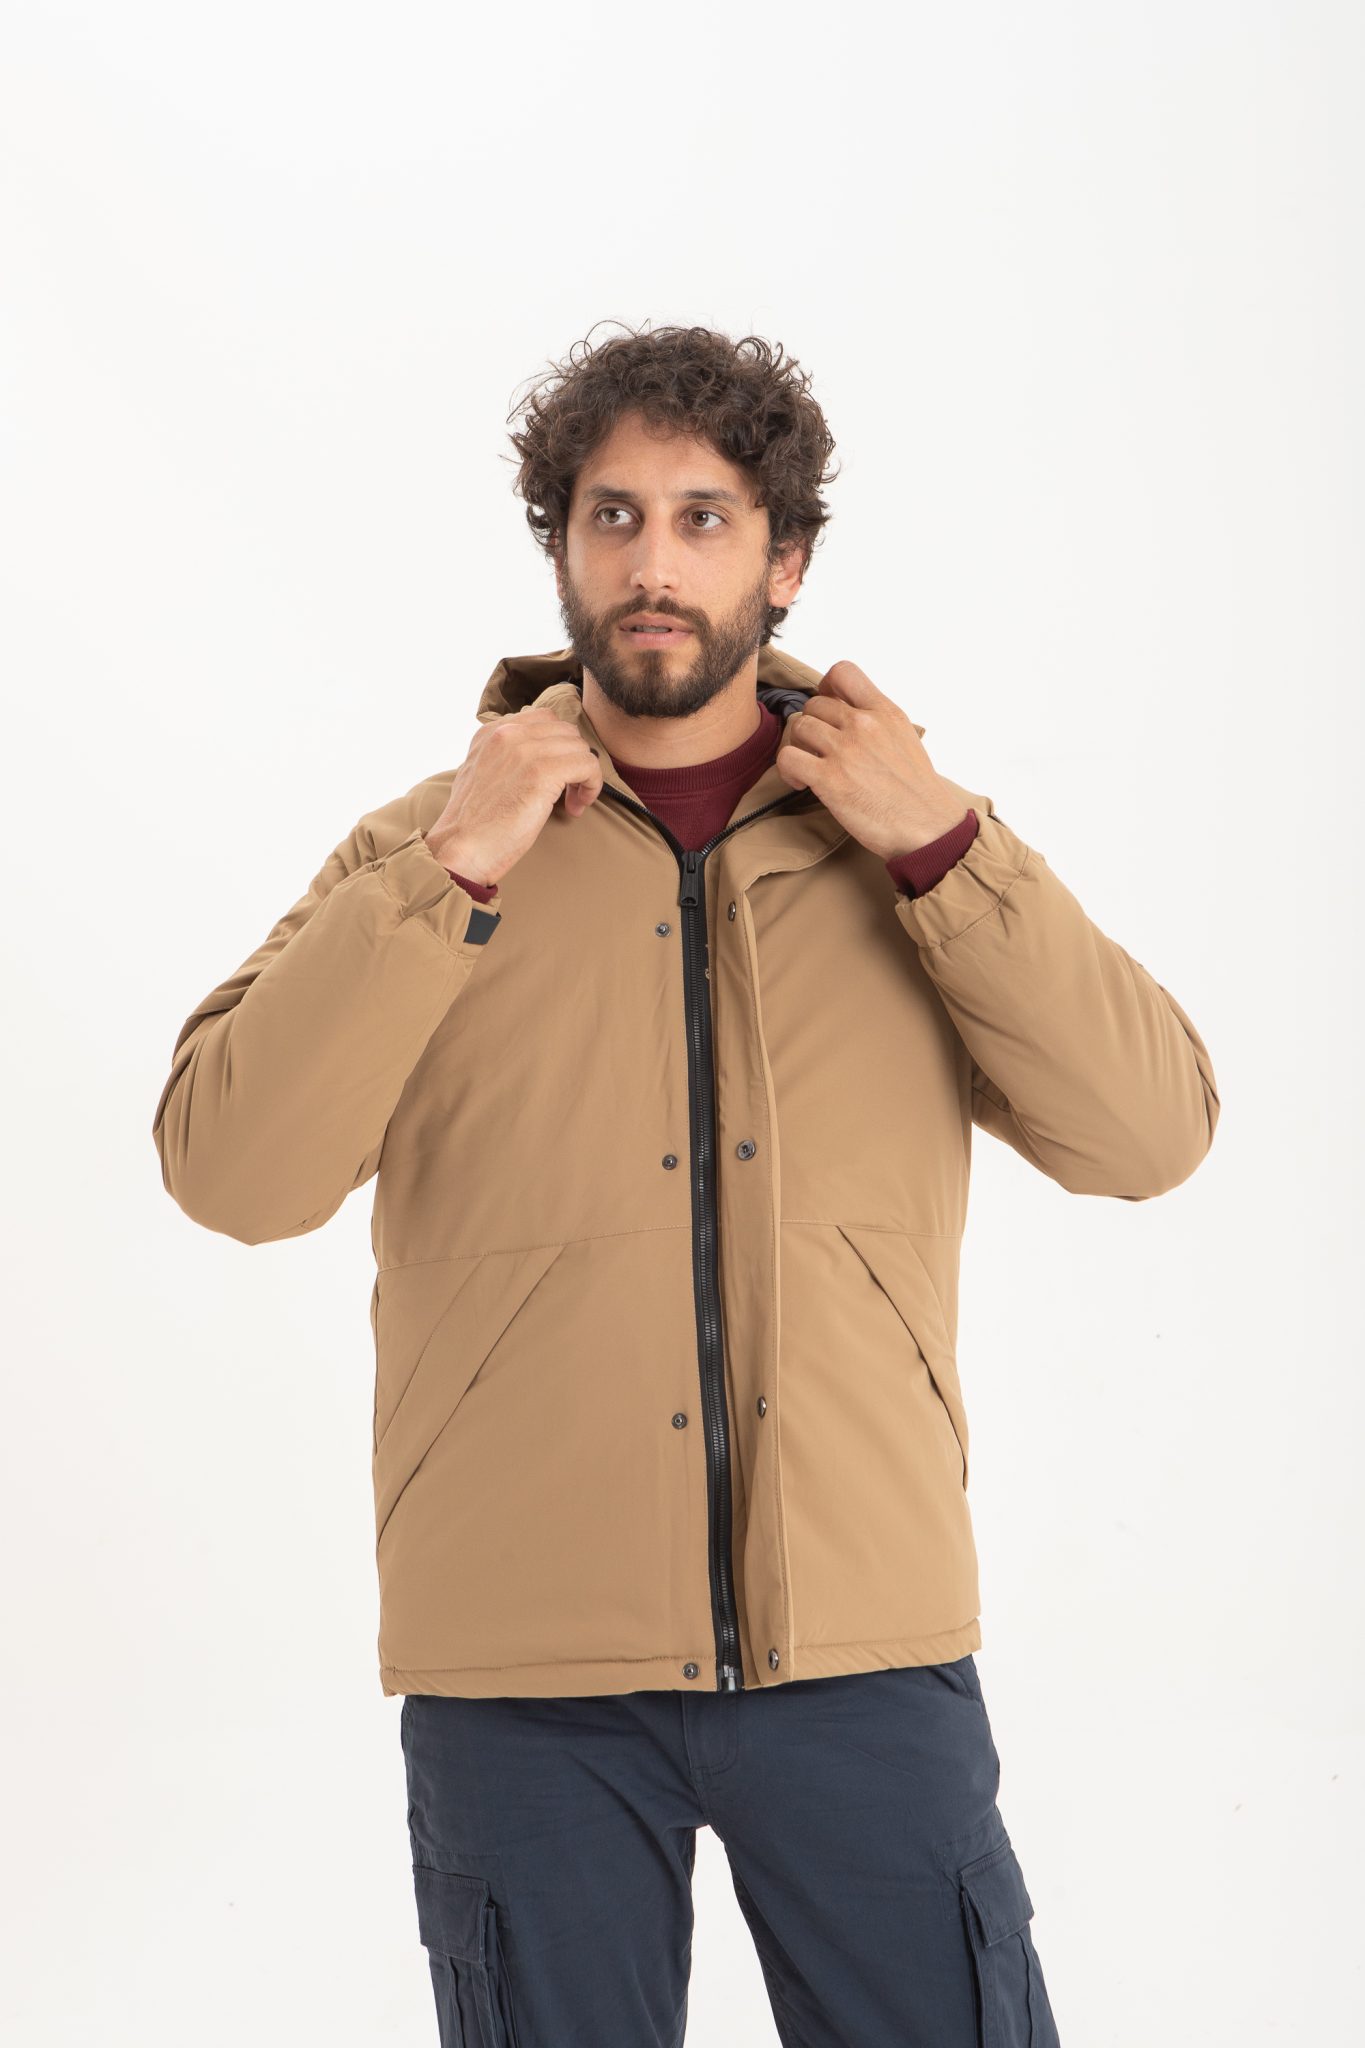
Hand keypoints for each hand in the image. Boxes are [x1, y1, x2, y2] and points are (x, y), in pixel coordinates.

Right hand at [423, 704, 603, 886]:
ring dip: (583, 775)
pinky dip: (592, 784)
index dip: (558, 747)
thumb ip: (504, 756)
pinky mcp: (541, 772)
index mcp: (491, 731)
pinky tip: (578, 806)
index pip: (543, 720)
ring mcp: (524, 750)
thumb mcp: (480, 773)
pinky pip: (587, 764)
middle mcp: (507, 732)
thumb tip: (537, 758)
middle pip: (565, 731)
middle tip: (567, 792)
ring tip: (572, 802)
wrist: (461, 848)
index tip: (555, 776)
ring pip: (579, 747)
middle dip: (572, 759)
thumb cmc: (473, 822)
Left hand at [773, 661, 967, 859]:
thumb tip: (850, 715)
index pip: (843, 672)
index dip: (826, 687)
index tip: (828, 708)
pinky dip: (788, 770)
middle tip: (819, 751)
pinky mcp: (829, 779)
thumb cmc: (917, 791)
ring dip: (799, 747)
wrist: (928, 827)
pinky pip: (787, 757)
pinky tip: (802, 782)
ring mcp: (845, 750)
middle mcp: (864, 724)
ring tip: (809, 767)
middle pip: (813, 704)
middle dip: (812, 726)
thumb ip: (878, 721)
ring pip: (798, 727)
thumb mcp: (905, 738)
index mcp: (885, 711)